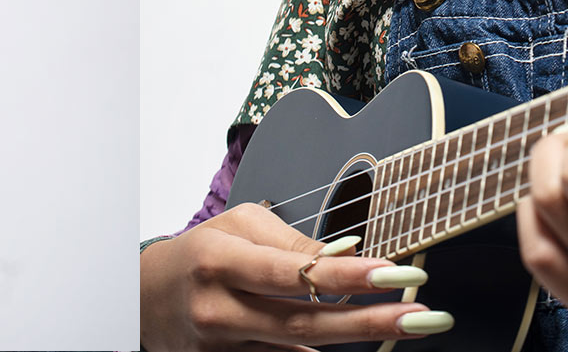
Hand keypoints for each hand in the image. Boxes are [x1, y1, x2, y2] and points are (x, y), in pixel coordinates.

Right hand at [140, 203, 452, 350]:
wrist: (143, 298)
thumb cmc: (198, 254)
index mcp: (220, 262)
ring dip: (358, 337)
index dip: (347, 275)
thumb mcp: (237, 227)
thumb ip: (290, 242)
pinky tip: (358, 345)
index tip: (395, 272)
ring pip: (300, 348)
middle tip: (425, 314)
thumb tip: (345, 254)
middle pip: (305, 321)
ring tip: (412, 325)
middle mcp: (221, 309)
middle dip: (371, 320)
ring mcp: (225, 347)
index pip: (293, 273)